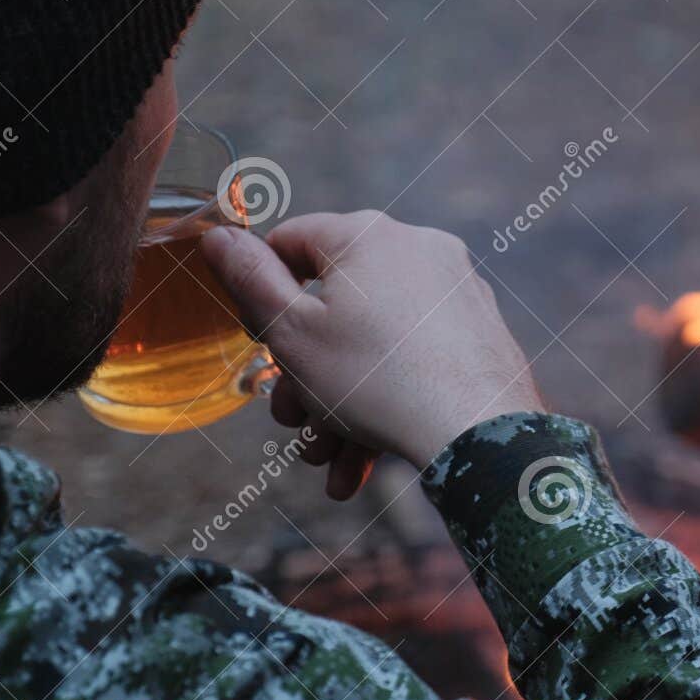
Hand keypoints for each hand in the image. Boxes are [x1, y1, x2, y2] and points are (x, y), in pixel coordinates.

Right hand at [201, 211, 544, 498]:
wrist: (480, 434)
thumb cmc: (377, 381)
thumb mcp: (292, 334)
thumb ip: (249, 281)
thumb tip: (219, 236)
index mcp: (368, 234)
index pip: (291, 241)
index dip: (261, 291)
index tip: (257, 339)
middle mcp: (419, 249)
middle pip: (335, 306)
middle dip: (304, 373)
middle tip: (291, 420)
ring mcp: (456, 290)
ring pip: (374, 345)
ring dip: (339, 403)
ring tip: (325, 458)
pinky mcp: (479, 332)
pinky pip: (416, 359)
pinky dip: (386, 402)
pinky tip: (361, 464)